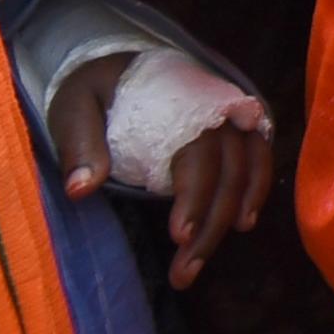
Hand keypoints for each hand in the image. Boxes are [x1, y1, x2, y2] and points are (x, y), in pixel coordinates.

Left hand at [46, 54, 273, 288]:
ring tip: (201, 262)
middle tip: (183, 273)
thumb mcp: (74, 105)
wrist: (118, 60)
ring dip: (231, 216)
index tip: (179, 236)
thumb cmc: (97, 86)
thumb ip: (80, 143)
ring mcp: (228, 114)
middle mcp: (214, 106)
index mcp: (177, 101)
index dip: (194, 197)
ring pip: (246, 170)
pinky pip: (259, 155)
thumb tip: (82, 189)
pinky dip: (257, 187)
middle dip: (209, 226)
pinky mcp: (233, 125)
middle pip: (227, 172)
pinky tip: (243, 223)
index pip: (198, 155)